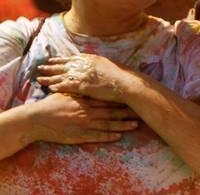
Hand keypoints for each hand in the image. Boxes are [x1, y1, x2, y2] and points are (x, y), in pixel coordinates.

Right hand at [20, 93, 139, 145]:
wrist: (38, 120)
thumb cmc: (52, 104)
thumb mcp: (69, 93)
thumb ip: (82, 89)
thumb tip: (92, 82)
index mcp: (86, 101)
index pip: (108, 100)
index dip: (122, 100)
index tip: (135, 98)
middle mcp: (88, 112)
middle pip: (112, 112)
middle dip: (128, 112)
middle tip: (142, 112)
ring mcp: (84, 125)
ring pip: (108, 125)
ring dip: (122, 125)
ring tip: (136, 125)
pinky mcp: (79, 136)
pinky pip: (96, 137)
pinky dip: (108, 137)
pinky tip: (118, 137)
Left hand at [37, 55, 138, 103]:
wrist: (125, 83)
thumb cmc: (122, 76)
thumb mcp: (110, 65)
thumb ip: (99, 64)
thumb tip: (95, 64)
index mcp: (92, 58)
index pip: (72, 58)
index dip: (62, 59)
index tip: (53, 60)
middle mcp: (85, 64)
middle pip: (63, 65)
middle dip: (51, 66)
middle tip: (40, 67)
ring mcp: (83, 74)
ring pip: (61, 75)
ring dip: (49, 77)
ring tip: (39, 79)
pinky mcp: (82, 86)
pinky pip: (65, 86)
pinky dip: (57, 87)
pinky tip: (49, 89)